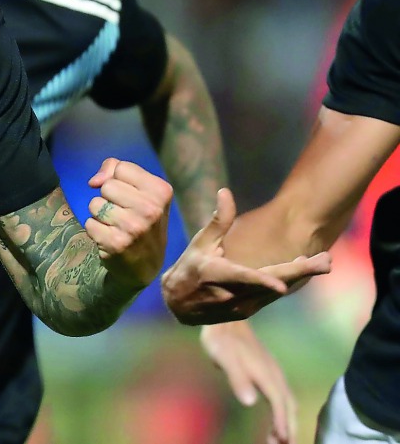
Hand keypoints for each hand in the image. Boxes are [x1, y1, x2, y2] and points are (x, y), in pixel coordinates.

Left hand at [84, 158, 173, 289]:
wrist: (145, 265)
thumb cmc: (141, 220)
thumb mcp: (141, 192)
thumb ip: (116, 170)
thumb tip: (94, 181)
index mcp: (161, 191)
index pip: (122, 168)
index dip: (119, 181)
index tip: (130, 197)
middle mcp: (151, 209)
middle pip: (107, 186)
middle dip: (109, 198)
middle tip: (123, 214)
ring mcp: (134, 227)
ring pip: (95, 204)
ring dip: (100, 214)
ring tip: (116, 226)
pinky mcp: (116, 243)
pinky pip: (89, 223)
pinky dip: (95, 230)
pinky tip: (110, 238)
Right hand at [161, 188, 331, 324]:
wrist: (179, 304)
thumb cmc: (189, 268)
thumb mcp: (200, 244)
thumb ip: (218, 221)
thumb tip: (225, 192)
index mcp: (218, 275)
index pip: (244, 278)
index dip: (263, 282)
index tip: (283, 285)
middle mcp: (232, 295)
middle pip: (272, 284)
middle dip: (300, 273)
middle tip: (325, 261)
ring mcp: (241, 307)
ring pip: (276, 291)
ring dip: (299, 276)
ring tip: (322, 261)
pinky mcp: (247, 312)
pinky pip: (271, 296)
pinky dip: (287, 282)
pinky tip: (302, 268)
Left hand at [200, 321, 295, 443]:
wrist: (225, 319)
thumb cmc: (223, 340)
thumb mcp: (226, 359)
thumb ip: (238, 380)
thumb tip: (250, 402)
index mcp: (267, 375)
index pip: (279, 403)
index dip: (282, 423)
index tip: (283, 439)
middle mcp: (274, 375)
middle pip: (287, 405)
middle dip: (289, 426)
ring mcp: (273, 372)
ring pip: (286, 400)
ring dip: (286, 419)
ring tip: (281, 438)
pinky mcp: (268, 370)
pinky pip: (281, 395)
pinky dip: (282, 409)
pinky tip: (276, 415)